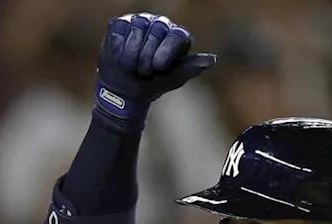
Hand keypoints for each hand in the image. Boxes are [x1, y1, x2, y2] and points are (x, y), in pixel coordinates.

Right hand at [94, 12, 216, 127]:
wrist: (123, 92)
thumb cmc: (152, 84)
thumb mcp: (173, 79)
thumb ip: (190, 68)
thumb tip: (212, 60)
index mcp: (176, 37)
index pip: (177, 34)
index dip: (167, 50)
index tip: (158, 67)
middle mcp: (160, 25)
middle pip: (158, 29)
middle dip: (148, 56)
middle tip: (143, 72)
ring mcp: (140, 22)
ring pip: (139, 26)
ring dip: (132, 53)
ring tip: (131, 67)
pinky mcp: (121, 24)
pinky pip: (121, 28)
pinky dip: (119, 47)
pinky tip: (120, 57)